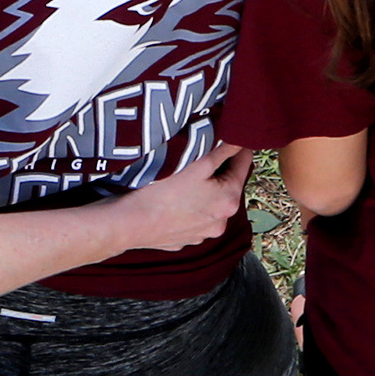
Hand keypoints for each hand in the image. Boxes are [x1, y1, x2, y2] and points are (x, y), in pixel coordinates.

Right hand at [104, 145, 251, 257]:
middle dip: (219, 171)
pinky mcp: (185, 240)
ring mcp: (203, 234)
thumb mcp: (198, 164)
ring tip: (185, 178)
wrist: (130, 223)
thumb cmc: (163, 192)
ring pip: (210, 204)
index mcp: (229, 201)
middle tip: (202, 154)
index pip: (244, 165)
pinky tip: (174, 199)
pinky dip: (189, 207)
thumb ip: (223, 150)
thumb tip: (239, 139)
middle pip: (228, 186)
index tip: (231, 134)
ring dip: (205, 191)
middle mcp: (222, 222)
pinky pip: (194, 218)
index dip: (237, 147)